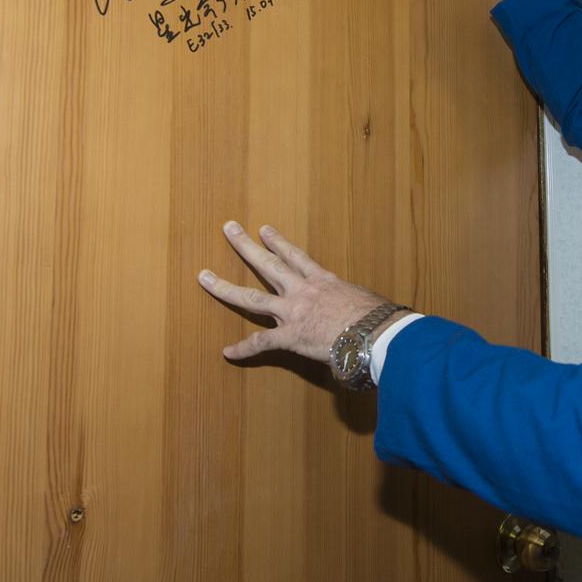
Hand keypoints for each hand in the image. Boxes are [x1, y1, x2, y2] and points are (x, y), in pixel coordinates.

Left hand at [199, 221, 396, 362]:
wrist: (374, 331)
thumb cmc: (377, 316)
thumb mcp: (363, 300)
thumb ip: (353, 302)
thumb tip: (360, 310)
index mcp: (323, 281)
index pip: (296, 257)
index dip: (279, 243)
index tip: (264, 230)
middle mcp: (302, 291)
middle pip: (268, 265)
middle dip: (246, 246)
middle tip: (229, 228)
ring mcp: (292, 312)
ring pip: (251, 298)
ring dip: (225, 287)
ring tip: (204, 275)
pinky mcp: (289, 336)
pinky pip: (260, 343)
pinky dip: (243, 349)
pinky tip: (227, 352)